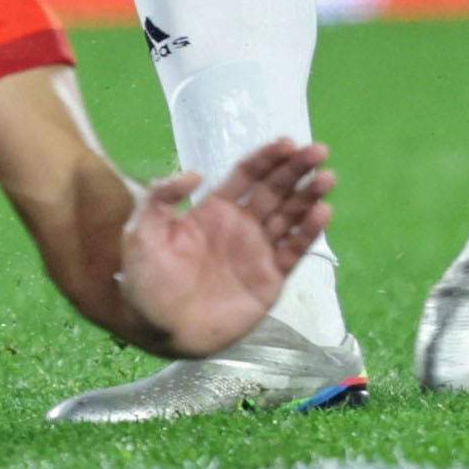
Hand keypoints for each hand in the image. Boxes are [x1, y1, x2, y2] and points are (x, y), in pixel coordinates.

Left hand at [115, 138, 334, 358]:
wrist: (159, 326)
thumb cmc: (147, 278)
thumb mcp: (142, 230)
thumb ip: (162, 197)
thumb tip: (196, 173)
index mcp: (214, 210)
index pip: (246, 175)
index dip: (267, 158)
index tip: (287, 142)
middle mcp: (241, 226)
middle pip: (274, 190)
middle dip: (296, 169)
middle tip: (318, 151)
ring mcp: (258, 251)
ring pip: (290, 217)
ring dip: (308, 196)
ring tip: (326, 177)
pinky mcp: (270, 279)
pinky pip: (294, 251)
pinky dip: (309, 232)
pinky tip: (321, 212)